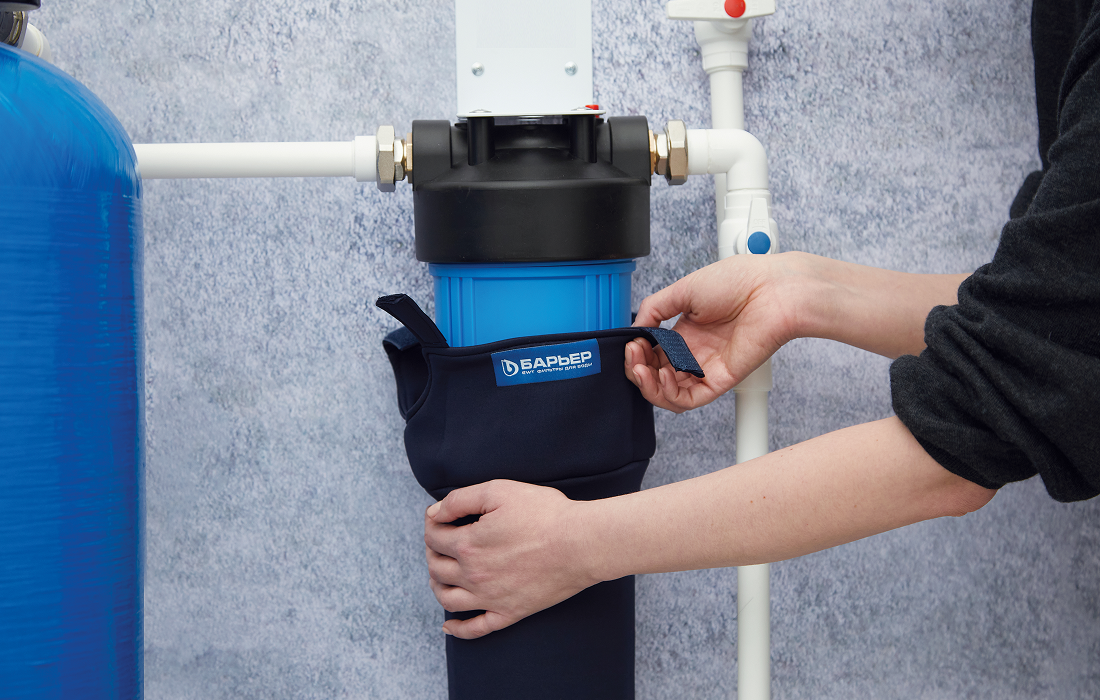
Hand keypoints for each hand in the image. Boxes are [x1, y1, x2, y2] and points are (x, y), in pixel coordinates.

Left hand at [423, 480, 598, 639]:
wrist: (581, 543)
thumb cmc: (545, 514)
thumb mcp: (499, 491)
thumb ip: (461, 499)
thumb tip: (434, 513)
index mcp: (468, 544)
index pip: (434, 536)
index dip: (433, 524)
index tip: (440, 518)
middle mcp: (473, 575)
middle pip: (436, 566)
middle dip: (432, 551)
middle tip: (440, 541)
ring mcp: (490, 598)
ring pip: (447, 599)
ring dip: (436, 585)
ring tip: (439, 575)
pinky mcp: (510, 613)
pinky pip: (475, 629)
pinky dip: (457, 629)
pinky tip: (448, 625)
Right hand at [627, 253, 808, 411]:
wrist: (772, 289)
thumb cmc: (739, 281)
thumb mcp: (683, 289)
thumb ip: (654, 308)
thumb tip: (634, 329)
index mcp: (686, 331)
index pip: (652, 353)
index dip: (637, 353)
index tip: (630, 344)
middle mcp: (694, 351)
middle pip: (657, 375)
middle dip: (637, 369)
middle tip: (632, 357)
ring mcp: (706, 367)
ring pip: (670, 393)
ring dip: (648, 386)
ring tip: (640, 370)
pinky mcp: (720, 380)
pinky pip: (690, 399)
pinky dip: (669, 394)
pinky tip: (662, 376)